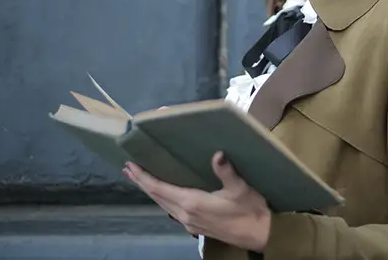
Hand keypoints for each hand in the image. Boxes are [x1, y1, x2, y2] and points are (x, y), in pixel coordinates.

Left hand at [123, 151, 271, 251]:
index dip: (144, 177)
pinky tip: (163, 193)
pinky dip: (161, 198)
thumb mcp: (240, 188)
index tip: (131, 166)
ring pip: (162, 205)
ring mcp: (189, 222)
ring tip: (140, 178)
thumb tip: (218, 154)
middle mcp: (186, 214)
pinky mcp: (195, 226)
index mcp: (193, 203)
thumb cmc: (250, 209)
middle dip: (141, 182)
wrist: (259, 233)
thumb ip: (226, 171)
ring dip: (150, 191)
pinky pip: (171, 210)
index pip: (160, 189)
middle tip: (128, 168)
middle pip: (157, 197)